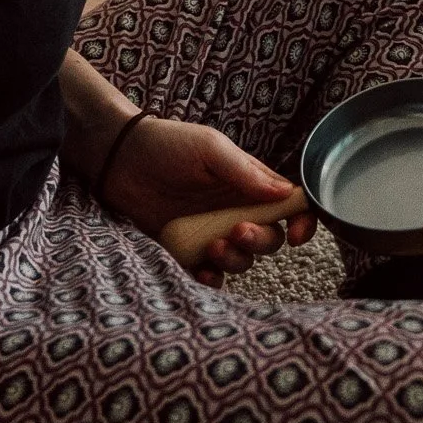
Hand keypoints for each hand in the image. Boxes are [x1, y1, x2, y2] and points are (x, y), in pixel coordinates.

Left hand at [98, 116, 314, 286]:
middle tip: (237, 232)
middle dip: (260, 242)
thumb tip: (286, 193)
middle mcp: (236, 210)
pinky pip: (210, 275)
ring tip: (212, 246)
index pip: (290, 206)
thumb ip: (247, 173)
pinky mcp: (187, 250)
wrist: (120, 160)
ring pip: (242, 260)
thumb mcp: (211, 148)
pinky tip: (201, 270)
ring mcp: (212, 232)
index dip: (302, 221)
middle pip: (270, 238)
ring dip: (236, 260)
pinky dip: (211, 278)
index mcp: (251, 184)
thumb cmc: (168, 144)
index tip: (297, 234)